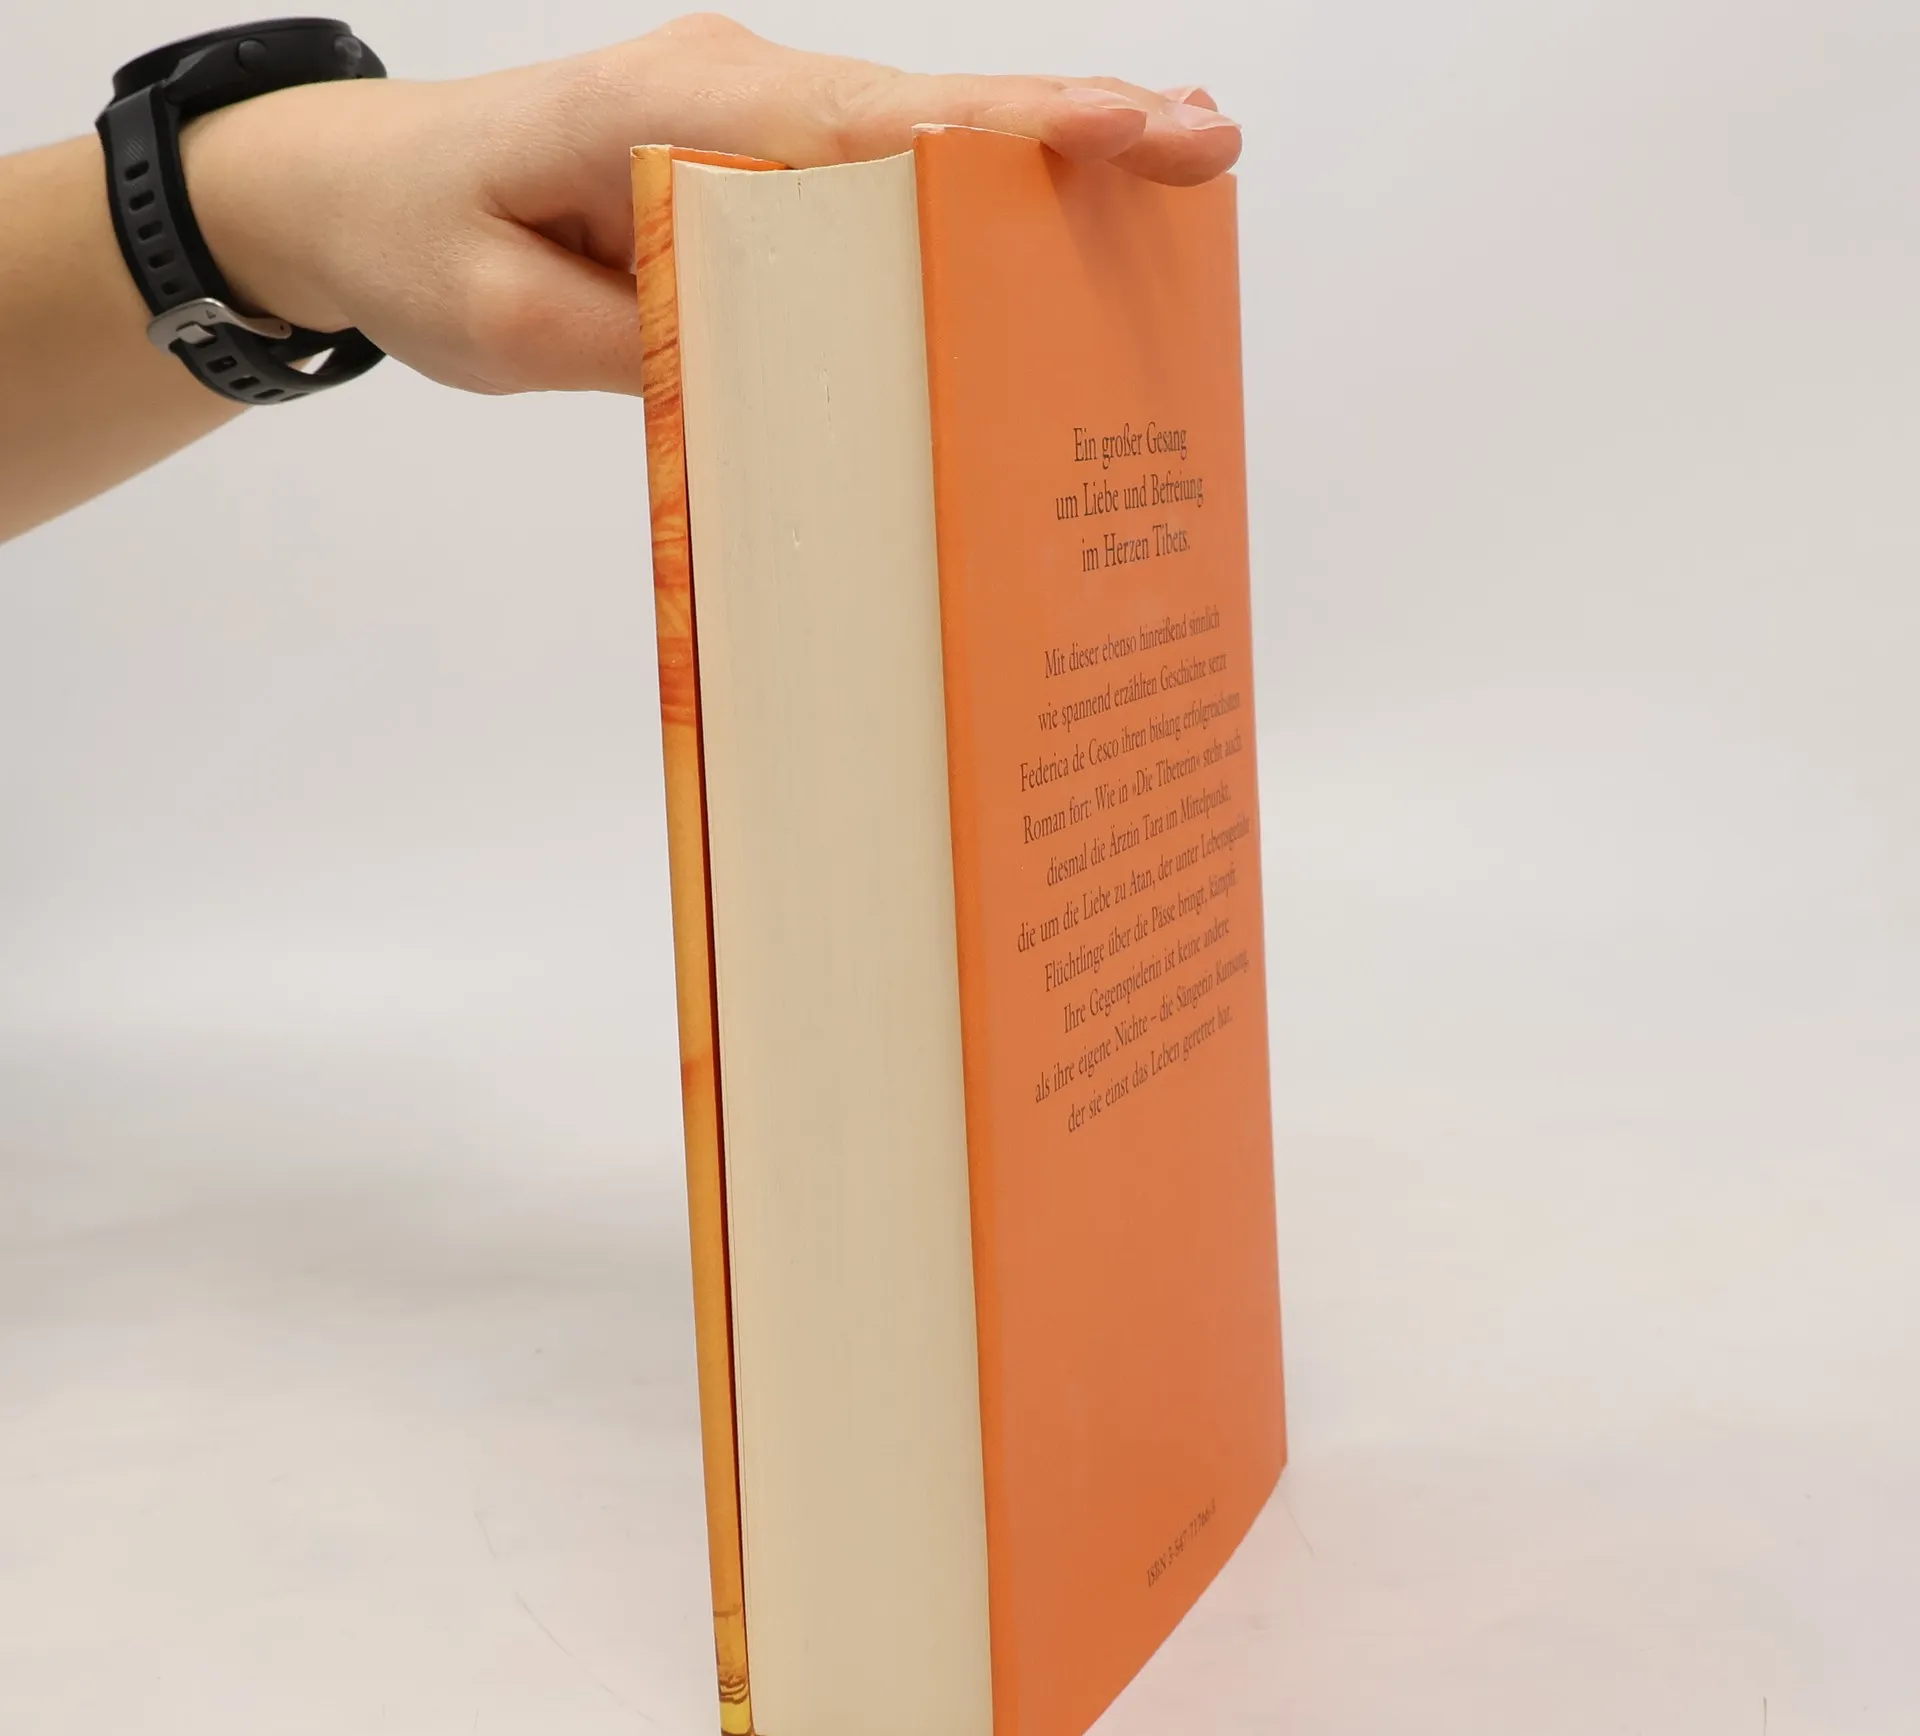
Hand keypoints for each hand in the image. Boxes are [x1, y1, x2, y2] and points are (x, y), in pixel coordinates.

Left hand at [182, 15, 1240, 397]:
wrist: (352, 197)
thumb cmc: (420, 242)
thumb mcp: (513, 327)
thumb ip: (659, 343)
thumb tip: (799, 369)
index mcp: (676, 110)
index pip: (868, 121)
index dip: (1003, 132)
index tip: (1125, 130)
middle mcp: (731, 92)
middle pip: (925, 113)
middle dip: (1068, 132)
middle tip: (1205, 147)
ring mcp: (745, 120)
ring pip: (914, 139)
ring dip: (1038, 162)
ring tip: (1165, 176)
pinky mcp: (746, 164)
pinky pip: (871, 178)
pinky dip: (966, 196)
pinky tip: (1041, 226)